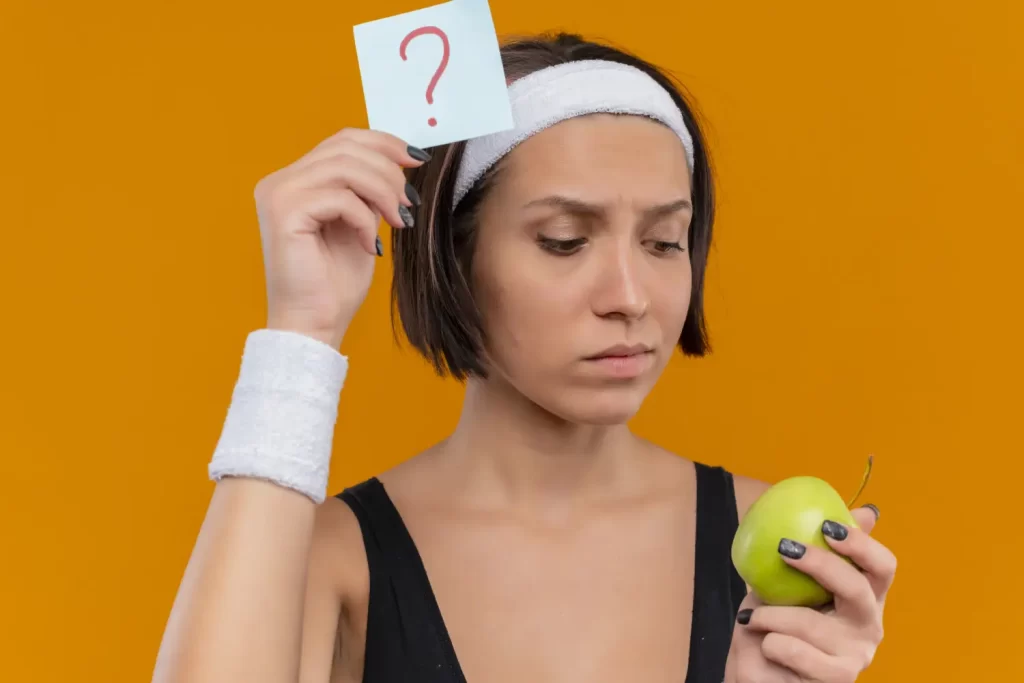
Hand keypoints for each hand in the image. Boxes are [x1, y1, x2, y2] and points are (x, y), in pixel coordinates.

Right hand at [254, 128, 428, 347]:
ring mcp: (278, 194)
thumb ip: (369, 192)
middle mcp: (280, 181)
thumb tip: (399, 162)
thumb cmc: (335, 284)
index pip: (342, 140)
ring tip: (399, 221)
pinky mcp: (284, 212)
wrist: (315, 325)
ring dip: (383, 191)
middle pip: (345, 146)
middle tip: (411, 203)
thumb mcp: (362, 224)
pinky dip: (364, 218)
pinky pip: (340, 197)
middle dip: (389, 171)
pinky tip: (370, 245)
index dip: (384, 143)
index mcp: (296, 180)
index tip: (417, 160)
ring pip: (345, 166)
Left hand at [724, 506, 896, 681]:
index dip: (861, 544)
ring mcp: (854, 658)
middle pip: (857, 588)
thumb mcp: (788, 582)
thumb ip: (813, 551)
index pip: (883, 566)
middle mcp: (868, 628)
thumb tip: (852, 508)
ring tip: (751, 617)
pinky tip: (763, 643)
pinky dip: (768, 641)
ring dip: (770, 614)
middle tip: (784, 548)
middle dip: (820, 564)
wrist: (758, 673)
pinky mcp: (835, 680)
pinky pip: (792, 650)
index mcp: (864, 599)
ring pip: (810, 622)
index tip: (826, 525)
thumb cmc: (776, 625)